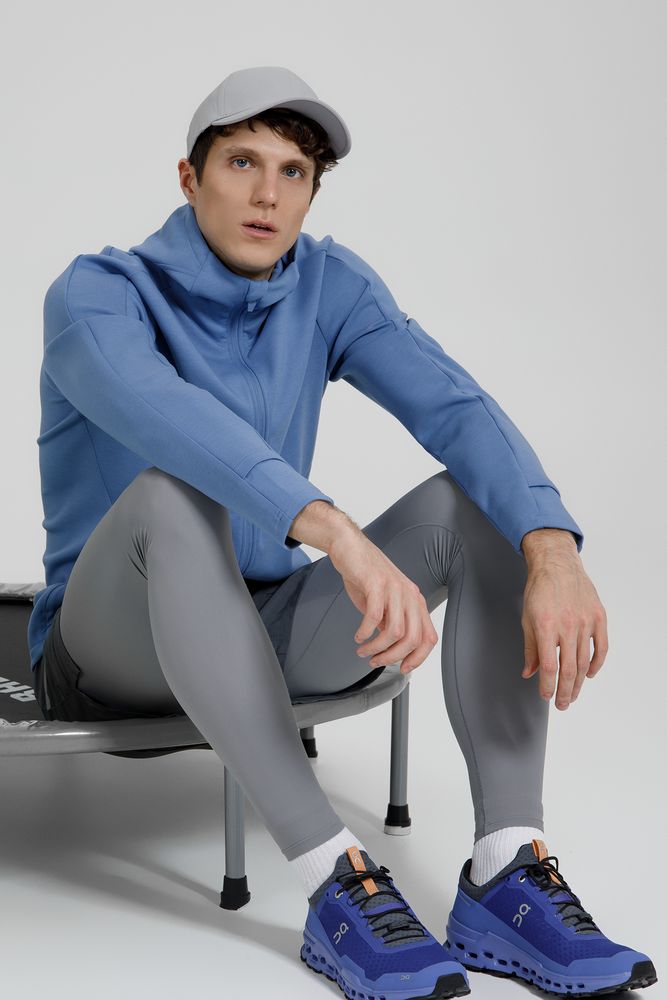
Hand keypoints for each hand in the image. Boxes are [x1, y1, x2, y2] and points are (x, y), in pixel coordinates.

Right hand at [328, 528, 437, 673]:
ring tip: (363, 650)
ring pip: (394, 632)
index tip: (402, 668)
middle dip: (393, 657)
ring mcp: (395, 588)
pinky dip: (364, 632)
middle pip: (412, 639)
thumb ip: (390, 622)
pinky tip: (358, 636)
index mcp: (415, 601)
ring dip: (377, 648)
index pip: (428, 637)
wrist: (350, 547)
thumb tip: (390, 649)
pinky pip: (374, 617)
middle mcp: (410, 595)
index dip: (418, 658)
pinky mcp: (377, 584)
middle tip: (375, 661)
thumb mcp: (384, 603)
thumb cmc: (366, 575)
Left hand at [520, 545, 608, 708]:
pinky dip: (597, 664)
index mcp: (546, 626)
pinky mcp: (599, 616)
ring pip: (585, 661)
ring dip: (579, 682)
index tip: (546, 696)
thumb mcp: (526, 618)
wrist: (557, 564)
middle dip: (565, 691)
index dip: (548, 685)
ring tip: (573, 694)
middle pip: (569, 668)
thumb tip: (528, 672)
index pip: (549, 666)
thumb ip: (529, 648)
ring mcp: (586, 621)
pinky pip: (601, 647)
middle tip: (562, 705)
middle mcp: (568, 625)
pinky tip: (590, 674)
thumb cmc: (539, 589)